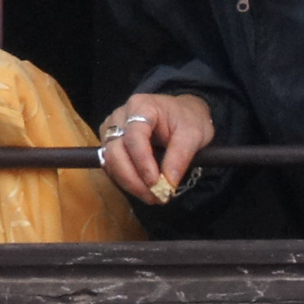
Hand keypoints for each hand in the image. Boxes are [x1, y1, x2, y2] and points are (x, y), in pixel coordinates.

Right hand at [98, 92, 215, 203]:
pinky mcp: (110, 143)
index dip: (142, 162)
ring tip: (152, 197)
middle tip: (154, 197)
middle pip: (115, 151)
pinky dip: (125, 181)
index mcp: (141, 106)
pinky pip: (111, 166)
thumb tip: (168, 184)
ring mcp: (112, 129)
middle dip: (132, 179)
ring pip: (110, 161)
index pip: (134, 136)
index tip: (155, 183)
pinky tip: (143, 189)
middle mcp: (120, 116)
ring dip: (128, 183)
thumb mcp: (193, 134)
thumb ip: (180, 157)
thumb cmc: (188, 119)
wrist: (182, 113)